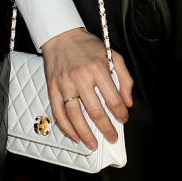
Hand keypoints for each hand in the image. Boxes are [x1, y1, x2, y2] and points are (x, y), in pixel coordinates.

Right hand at [40, 27, 133, 148]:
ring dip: (86, 134)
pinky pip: (59, 113)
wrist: (62, 36)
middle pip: (95, 111)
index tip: (123, 119)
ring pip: (75, 116)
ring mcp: (65, 84)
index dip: (120, 112)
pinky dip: (67, 127)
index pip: (113, 98)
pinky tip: (75, 136)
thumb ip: (124, 77)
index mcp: (99, 68)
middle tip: (112, 137)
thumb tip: (128, 102)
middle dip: (106, 128)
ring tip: (94, 144)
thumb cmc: (88, 46)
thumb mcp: (112, 55)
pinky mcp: (53, 88)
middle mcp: (81, 77)